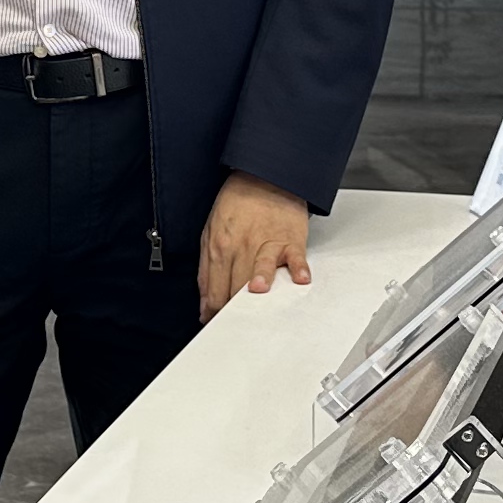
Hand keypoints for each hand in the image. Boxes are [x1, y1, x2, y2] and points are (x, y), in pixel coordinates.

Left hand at [199, 175, 315, 320]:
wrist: (263, 178)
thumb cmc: (237, 205)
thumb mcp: (210, 232)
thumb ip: (206, 270)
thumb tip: (204, 303)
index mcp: (220, 247)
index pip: (215, 289)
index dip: (213, 311)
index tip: (216, 323)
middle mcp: (242, 247)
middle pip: (236, 285)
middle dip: (234, 308)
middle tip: (236, 324)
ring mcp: (267, 243)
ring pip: (261, 268)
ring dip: (259, 280)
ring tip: (257, 292)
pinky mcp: (290, 239)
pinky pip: (295, 256)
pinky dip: (297, 268)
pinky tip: (298, 279)